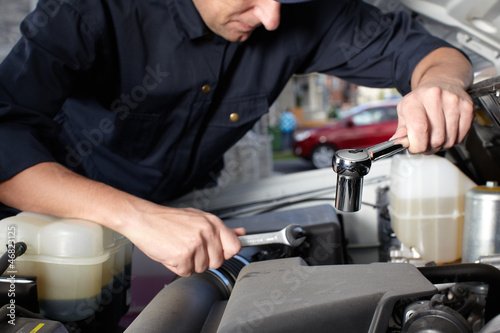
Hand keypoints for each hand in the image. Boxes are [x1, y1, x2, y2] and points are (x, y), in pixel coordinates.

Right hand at [122, 205, 245, 276]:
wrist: (143, 219)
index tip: (220, 253)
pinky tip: (171, 253)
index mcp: (212, 222)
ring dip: (189, 263)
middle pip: (218, 262)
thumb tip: (240, 233)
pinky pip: (186, 272)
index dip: (226, 253)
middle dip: (204, 260)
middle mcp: (206, 232)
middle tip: (190, 248)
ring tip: (178, 248)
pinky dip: (177, 266)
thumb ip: (221, 229)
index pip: (235, 246)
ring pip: (201, 268)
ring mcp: (195, 244)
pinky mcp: (182, 255)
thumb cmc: (168, 220)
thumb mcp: (198, 219)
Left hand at [392, 82, 473, 153]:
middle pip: (436, 138)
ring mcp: (453, 101)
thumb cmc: (420, 100)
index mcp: (415, 100)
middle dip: (429, 148)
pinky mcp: (467, 106)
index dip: (417, 146)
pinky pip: (462, 135)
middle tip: (425, 144)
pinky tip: (447, 132)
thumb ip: (401, 130)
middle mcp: (435, 97)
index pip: (419, 130)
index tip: (414, 148)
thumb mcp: (404, 111)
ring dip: (442, 145)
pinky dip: (454, 140)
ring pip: (450, 139)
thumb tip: (399, 144)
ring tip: (435, 137)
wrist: (440, 83)